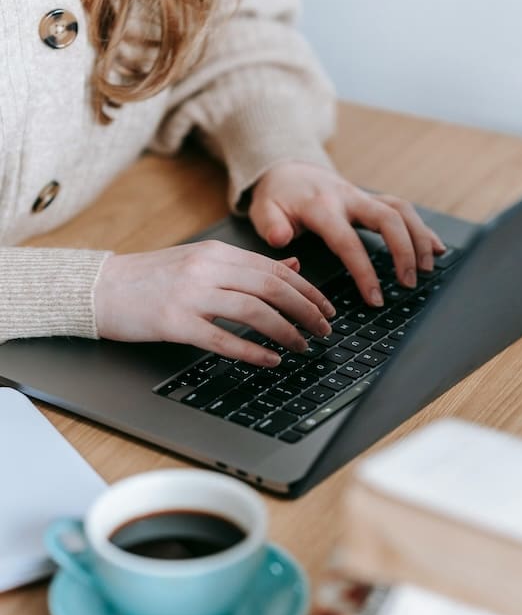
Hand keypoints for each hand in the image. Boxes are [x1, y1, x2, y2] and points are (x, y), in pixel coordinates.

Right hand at [94, 241, 334, 365]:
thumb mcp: (201, 261)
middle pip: (272, 288)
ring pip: (254, 312)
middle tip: (325, 331)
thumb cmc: (151, 278)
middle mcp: (207, 270)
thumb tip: (293, 263)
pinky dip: (252, 351)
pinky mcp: (175, 323)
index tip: (328, 309)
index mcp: (217, 253)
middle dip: (306, 311)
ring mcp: (191, 295)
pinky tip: (270, 361)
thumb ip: (247, 265)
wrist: (100, 288)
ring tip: (303, 347)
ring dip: (286, 332)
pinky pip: (223, 339)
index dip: (308, 290)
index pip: (276, 269)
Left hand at [249, 162, 445, 306]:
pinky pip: (403, 210)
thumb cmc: (278, 196)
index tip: (375, 298)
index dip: (364, 271)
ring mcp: (363, 197)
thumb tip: (283, 239)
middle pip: (388, 218)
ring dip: (420, 238)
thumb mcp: (263, 209)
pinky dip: (422, 229)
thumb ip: (271, 225)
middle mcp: (349, 198)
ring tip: (428, 269)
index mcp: (322, 206)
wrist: (287, 167)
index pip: (348, 241)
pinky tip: (438, 248)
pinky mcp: (372, 200)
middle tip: (409, 283)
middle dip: (404, 251)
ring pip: (402, 211)